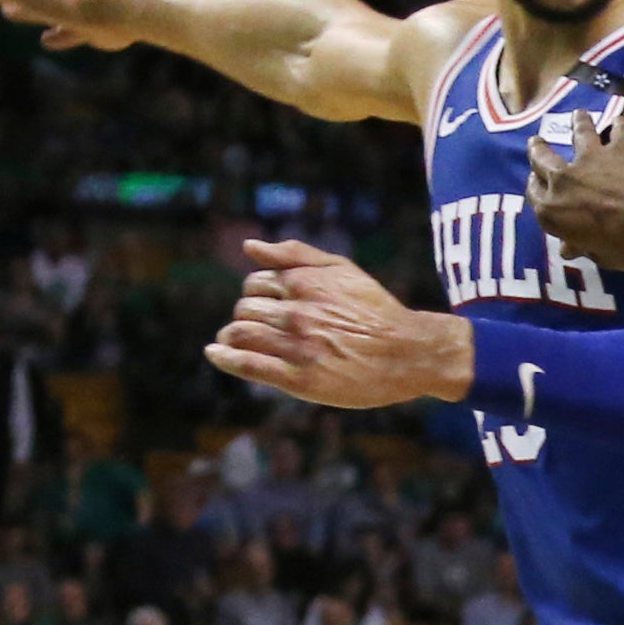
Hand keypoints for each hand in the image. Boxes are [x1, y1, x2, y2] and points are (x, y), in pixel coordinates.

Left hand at [207, 239, 472, 407]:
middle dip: (246, 317)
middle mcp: (296, 313)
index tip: (267, 307)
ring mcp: (296, 346)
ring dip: (231, 337)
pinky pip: (247, 364)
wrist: (408, 352)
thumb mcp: (342, 269)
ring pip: (240, 334)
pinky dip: (224, 358)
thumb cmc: (376, 310)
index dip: (256, 295)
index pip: (254, 284)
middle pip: (244, 309)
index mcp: (304, 284)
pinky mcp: (299, 378)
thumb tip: (249, 246)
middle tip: (259, 328)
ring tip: (236, 342)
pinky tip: (215, 354)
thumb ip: (295, 254)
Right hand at [525, 112, 623, 271]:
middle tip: (537, 143)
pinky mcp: (622, 144)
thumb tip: (568, 248)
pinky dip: (618, 125)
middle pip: (542, 158)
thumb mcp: (601, 255)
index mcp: (553, 210)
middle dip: (538, 150)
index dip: (535, 187)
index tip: (535, 181)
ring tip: (578, 115)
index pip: (534, 194)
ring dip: (578, 123)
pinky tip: (620, 121)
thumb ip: (582, 245)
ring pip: (579, 132)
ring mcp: (592, 156)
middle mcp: (564, 178)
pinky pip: (618, 128)